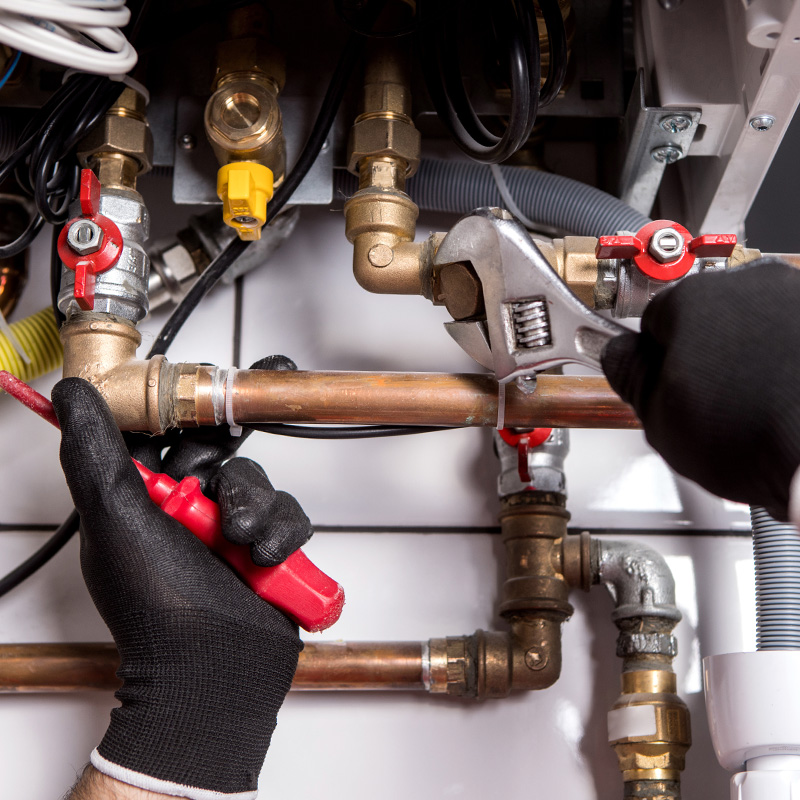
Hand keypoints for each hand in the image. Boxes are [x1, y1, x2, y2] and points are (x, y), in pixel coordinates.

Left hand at [53, 360, 311, 799]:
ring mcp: (229, 529)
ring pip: (259, 481)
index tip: (213, 385)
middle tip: (227, 464)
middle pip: (221, 451)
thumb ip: (96, 452)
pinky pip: (289, 516)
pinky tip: (264, 559)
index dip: (188, 405)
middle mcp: (188, 509)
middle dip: (229, 463)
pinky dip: (283, 534)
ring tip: (242, 541)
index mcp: (145, 498)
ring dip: (255, 507)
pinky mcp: (268, 548)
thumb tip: (74, 396)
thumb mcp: (116, 520)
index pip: (166, 432)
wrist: (212, 672)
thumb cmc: (157, 608)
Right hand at [601, 259, 799, 520]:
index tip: (659, 384)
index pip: (652, 321)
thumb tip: (620, 355)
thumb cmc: (761, 433)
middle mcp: (752, 285)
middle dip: (704, 357)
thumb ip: (630, 377)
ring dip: (751, 359)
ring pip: (757, 327)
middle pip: (708, 319)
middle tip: (706, 407)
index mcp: (694, 298)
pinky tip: (787, 404)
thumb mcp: (660, 420)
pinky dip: (789, 365)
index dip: (652, 360)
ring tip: (755, 412)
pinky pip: (794, 341)